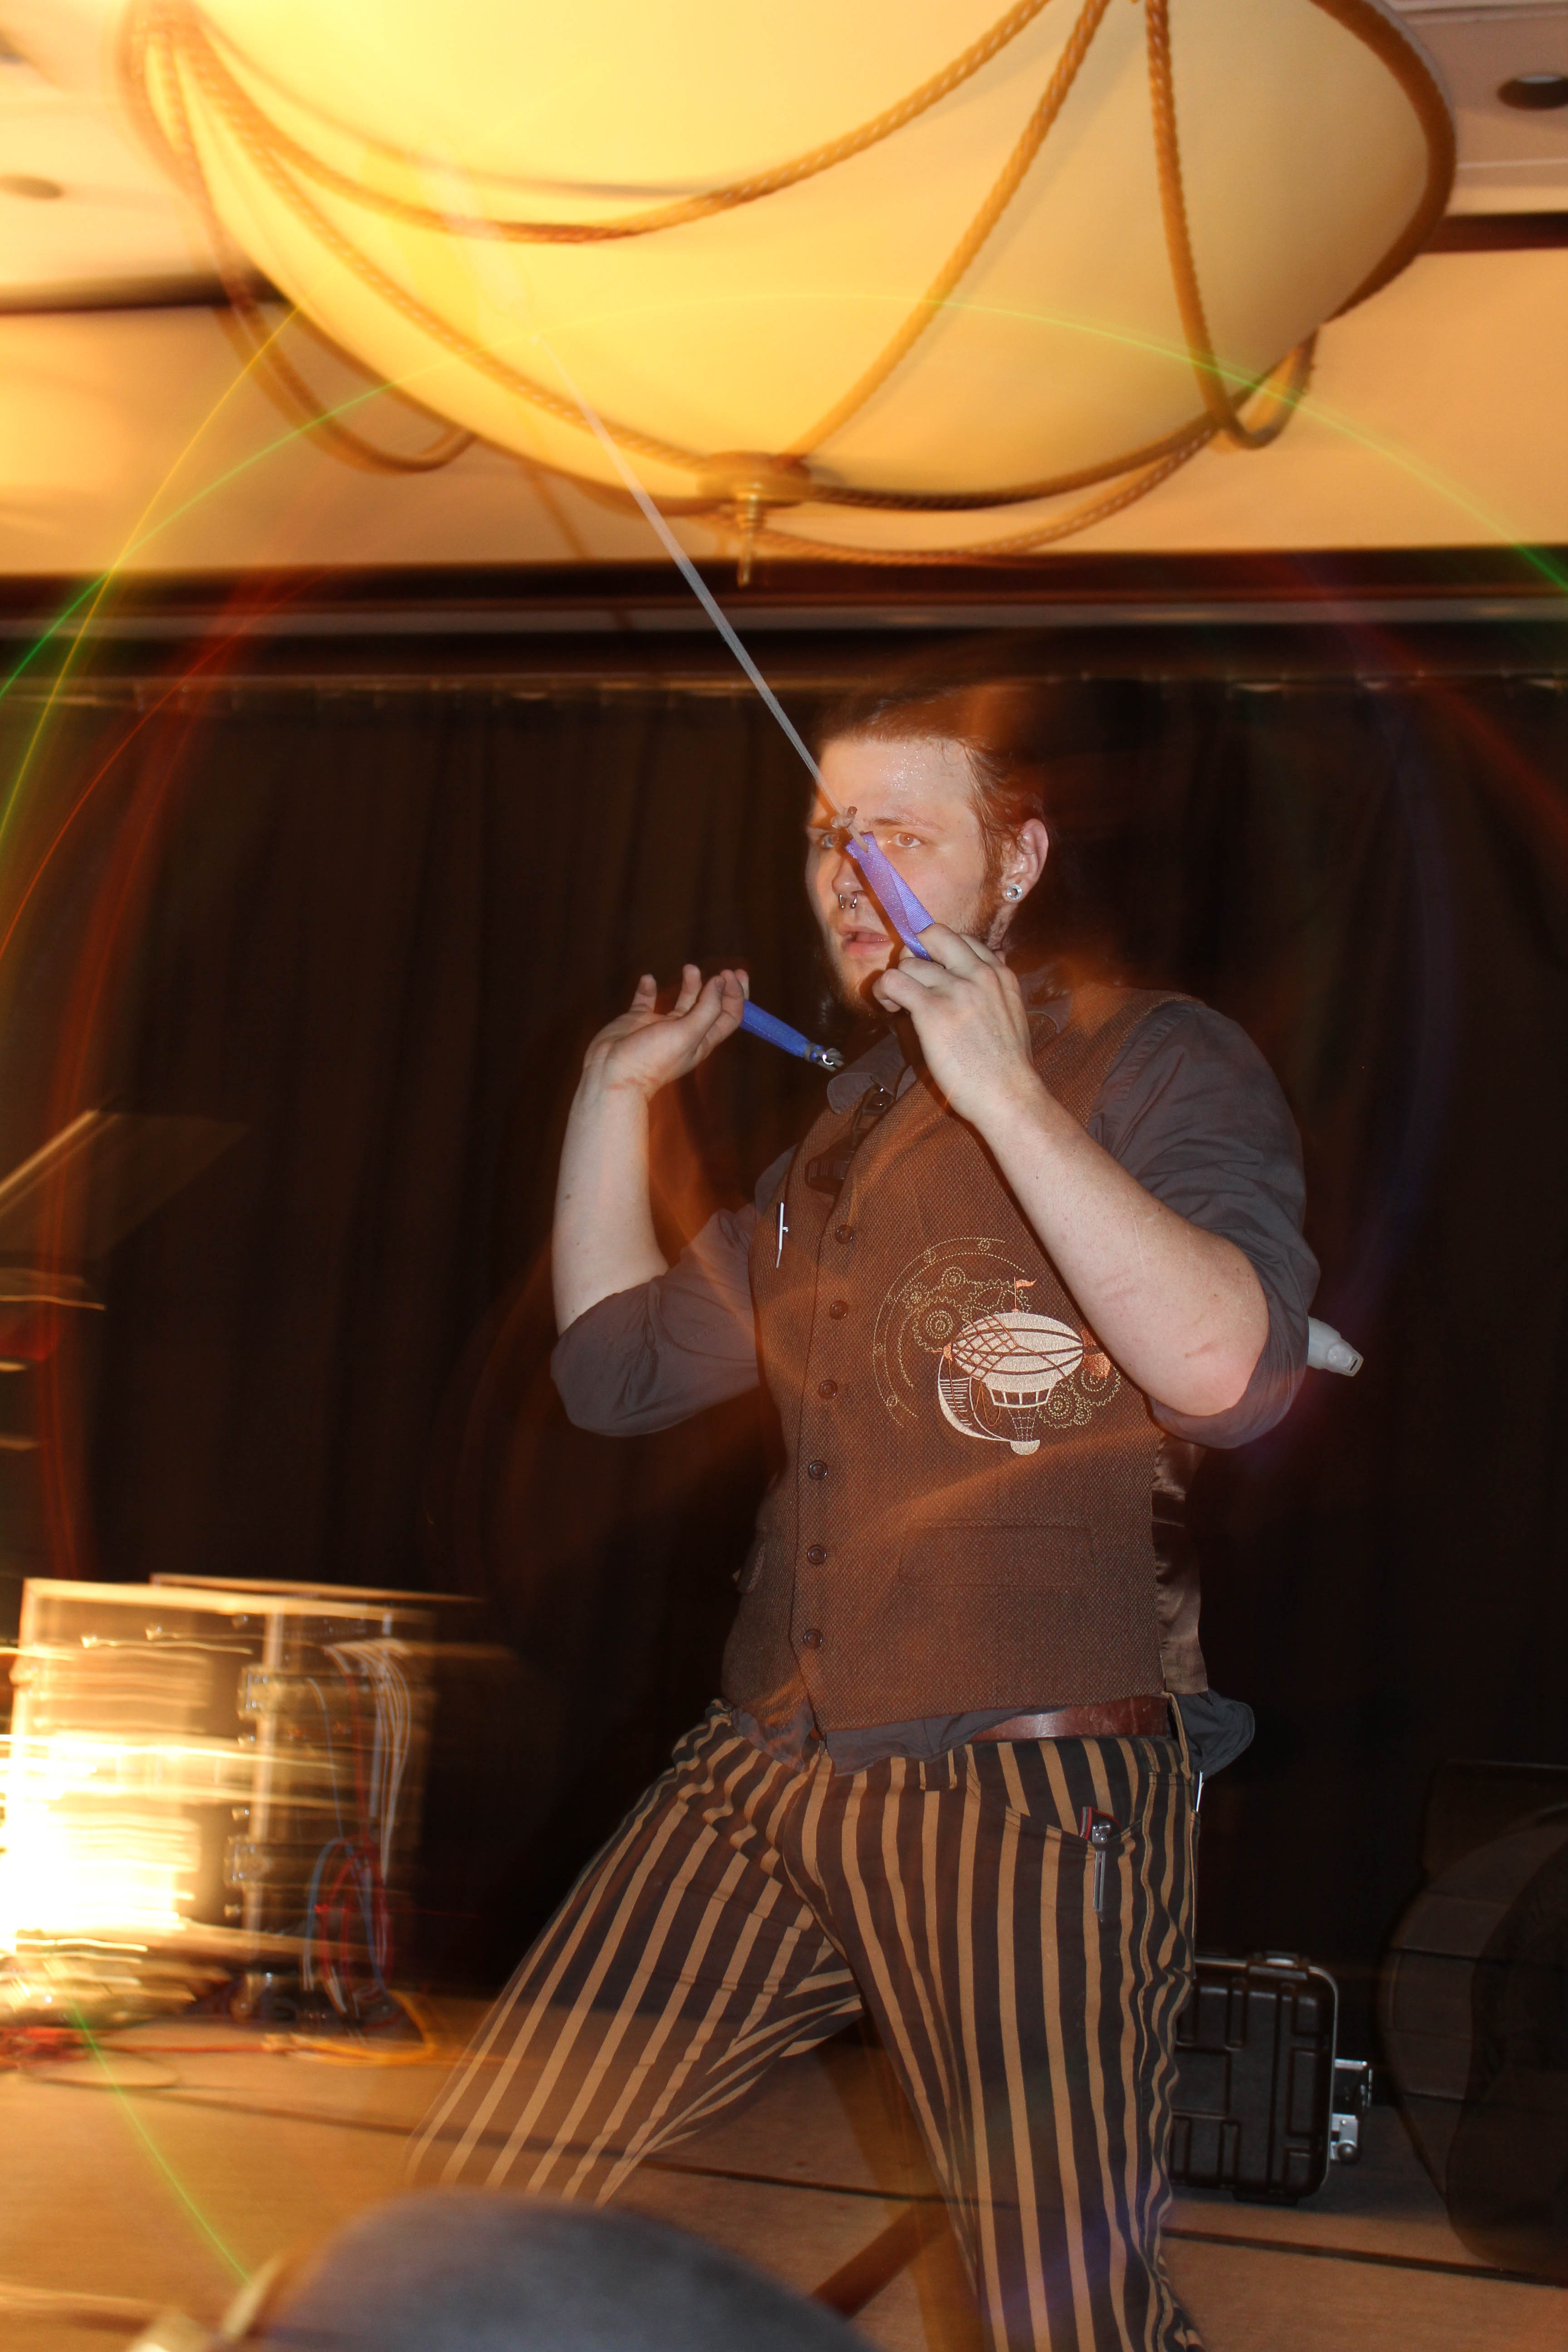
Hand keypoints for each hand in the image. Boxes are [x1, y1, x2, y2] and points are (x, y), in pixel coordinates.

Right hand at [581, 964, 746, 1101]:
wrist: (612, 1072)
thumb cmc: (652, 1059)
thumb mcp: (688, 1034)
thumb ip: (707, 1008)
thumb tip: (720, 982)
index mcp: (702, 1040)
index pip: (729, 1016)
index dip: (736, 995)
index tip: (730, 975)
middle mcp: (685, 1032)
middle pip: (710, 1006)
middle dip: (720, 987)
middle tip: (724, 969)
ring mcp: (661, 1026)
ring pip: (683, 1000)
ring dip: (690, 983)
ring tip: (689, 967)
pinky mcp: (638, 1020)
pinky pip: (646, 1000)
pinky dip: (648, 989)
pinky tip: (648, 979)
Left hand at [871, 927, 1039, 1130]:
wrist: (1009, 1095)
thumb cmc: (1008, 1065)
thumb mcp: (1013, 1012)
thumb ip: (997, 986)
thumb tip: (994, 957)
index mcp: (999, 973)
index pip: (961, 939)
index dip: (939, 952)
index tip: (932, 972)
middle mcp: (978, 974)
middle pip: (933, 933)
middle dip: (915, 952)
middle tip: (912, 980)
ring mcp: (955, 989)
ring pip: (909, 961)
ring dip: (898, 980)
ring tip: (898, 1004)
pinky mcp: (932, 1009)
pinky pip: (893, 980)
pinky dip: (883, 991)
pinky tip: (891, 1008)